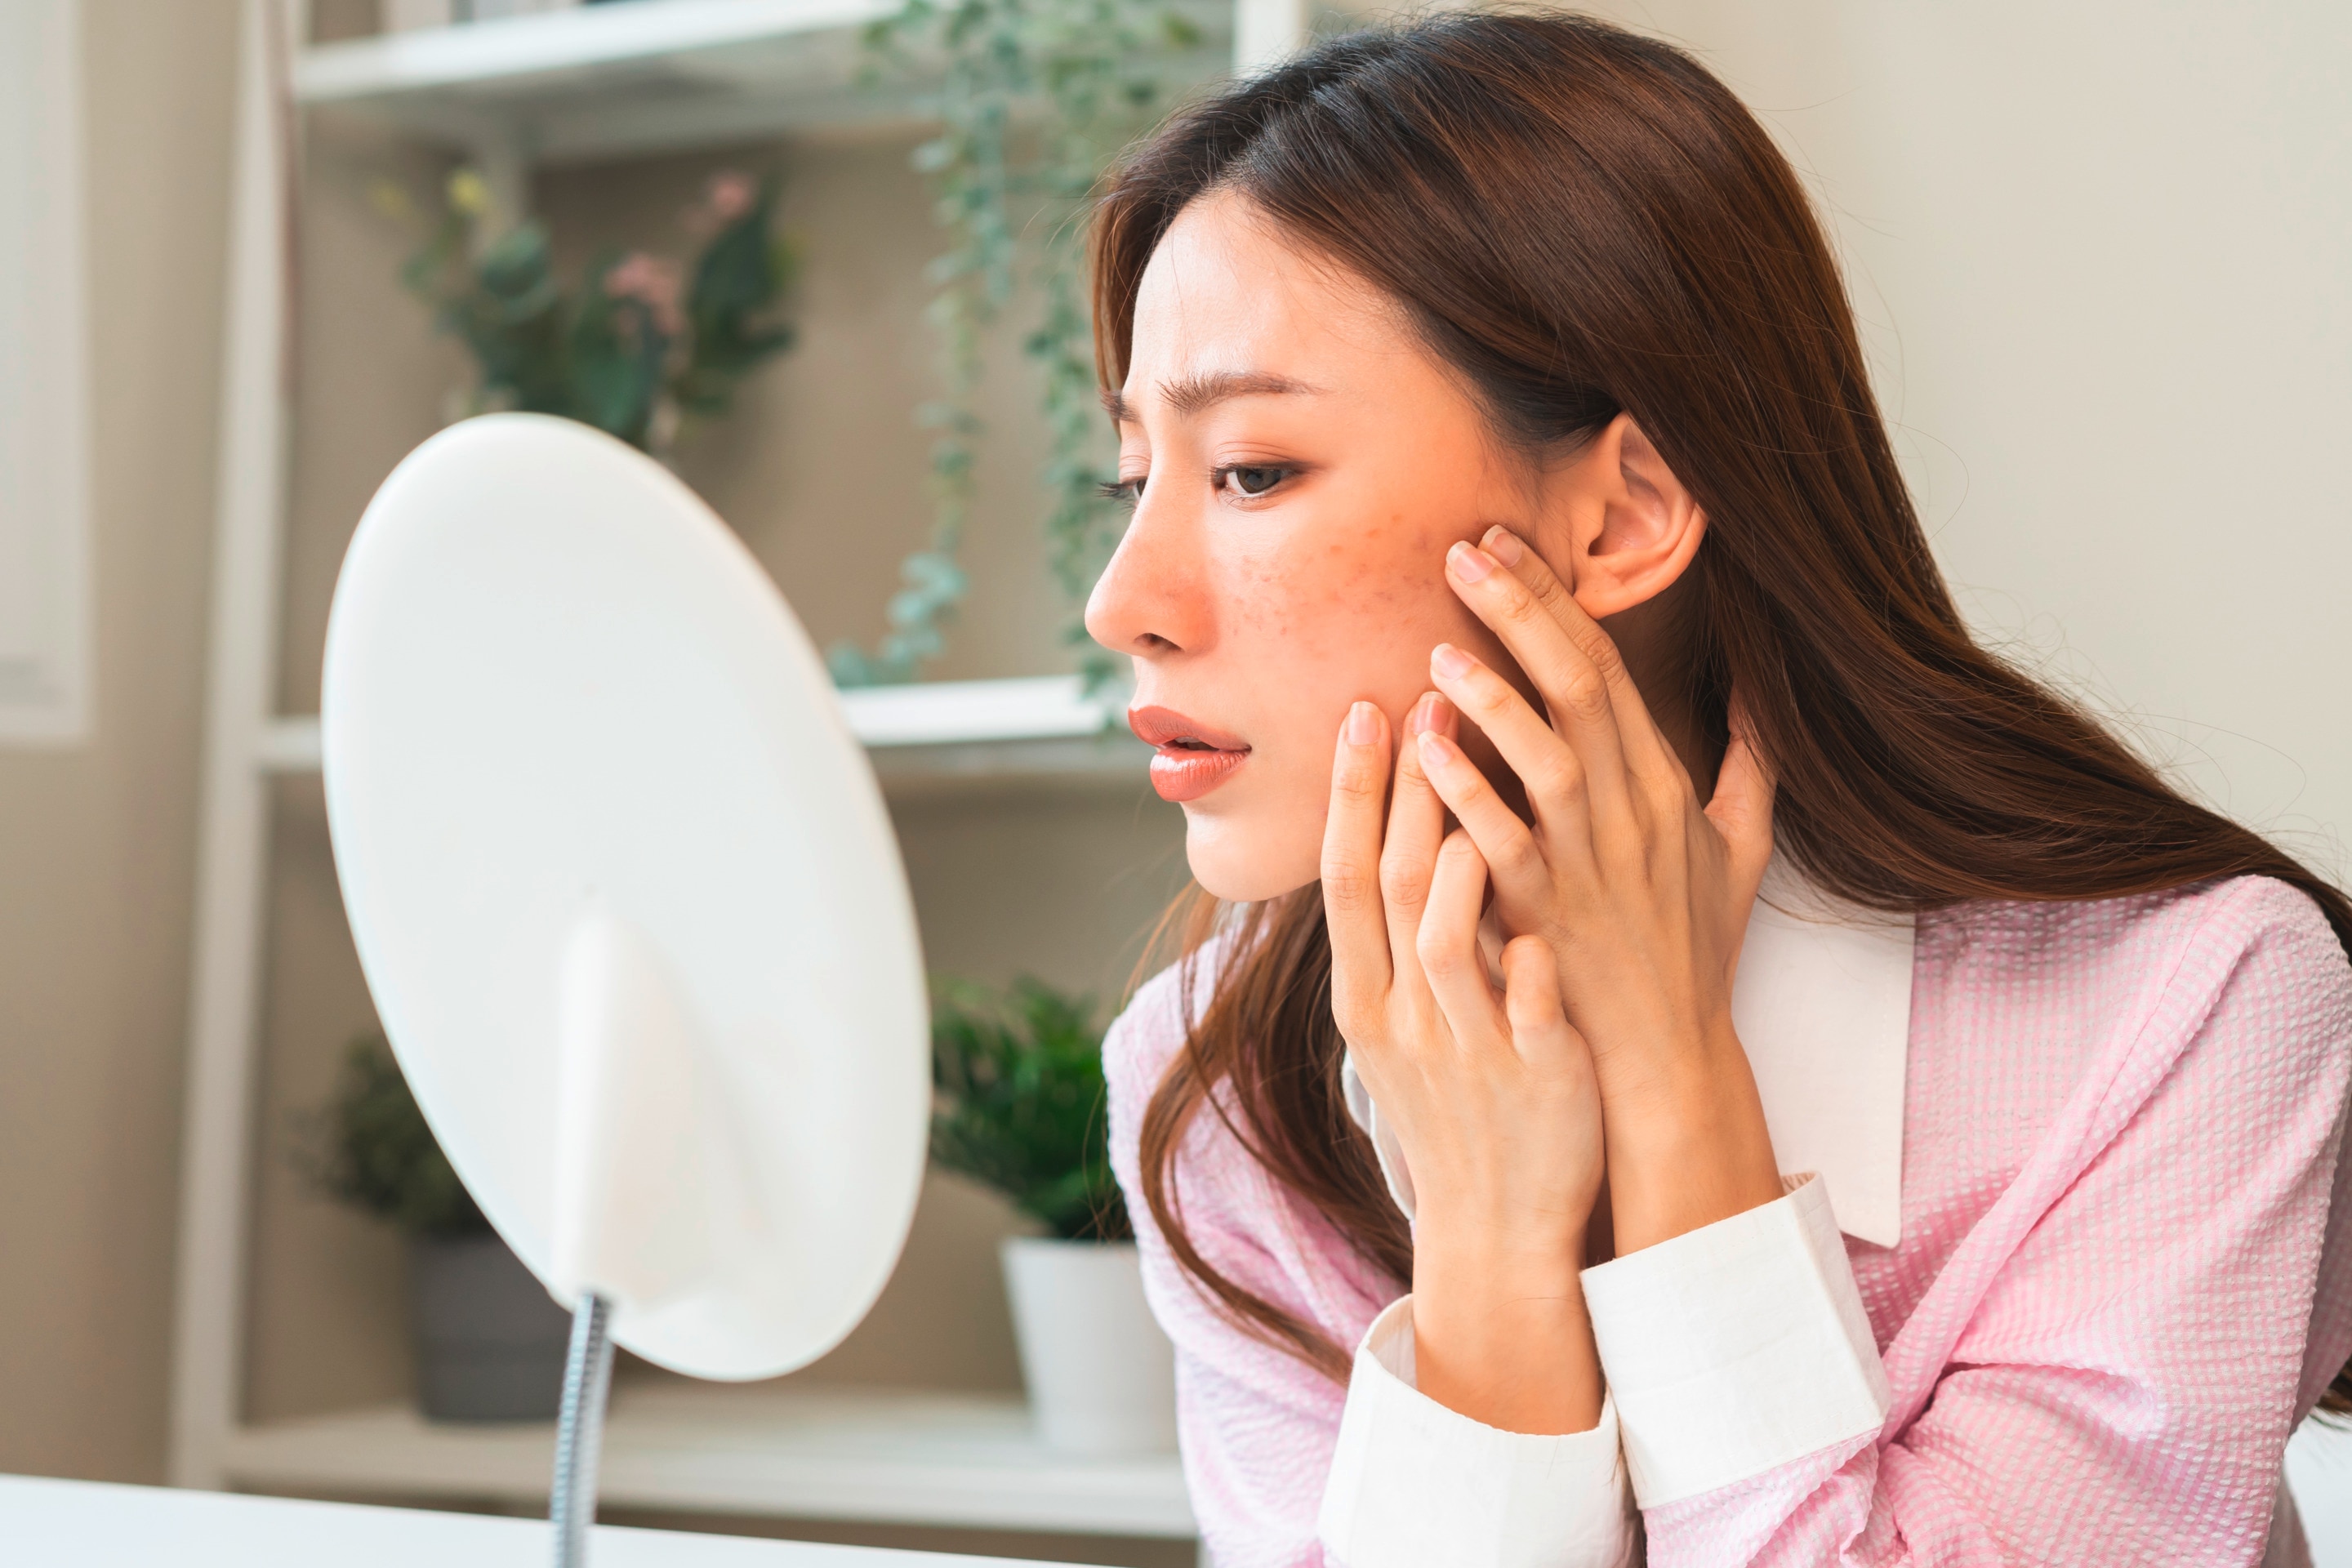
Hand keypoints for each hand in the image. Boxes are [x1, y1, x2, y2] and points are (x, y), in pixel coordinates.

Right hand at [1321, 694, 1605, 1435]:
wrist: (1495, 1226)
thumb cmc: (1458, 1108)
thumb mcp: (1404, 1024)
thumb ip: (1400, 938)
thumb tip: (1402, 838)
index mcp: (1369, 997)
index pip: (1346, 875)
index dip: (1352, 792)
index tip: (1363, 708)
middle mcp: (1404, 1017)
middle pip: (1391, 886)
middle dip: (1405, 791)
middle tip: (1425, 699)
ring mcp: (1466, 1048)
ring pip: (1447, 941)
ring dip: (1457, 856)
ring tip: (1478, 777)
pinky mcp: (1533, 1079)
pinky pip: (1526, 1010)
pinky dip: (1528, 964)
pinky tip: (1541, 915)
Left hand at [1417, 525, 1781, 1253]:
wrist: (1669, 1056)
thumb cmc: (1691, 952)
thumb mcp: (1741, 851)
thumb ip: (1748, 766)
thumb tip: (1761, 694)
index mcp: (1664, 785)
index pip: (1606, 668)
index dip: (1554, 600)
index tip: (1506, 544)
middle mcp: (1632, 812)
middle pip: (1578, 688)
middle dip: (1521, 611)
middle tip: (1463, 550)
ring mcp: (1592, 863)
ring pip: (1546, 757)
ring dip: (1493, 695)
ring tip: (1438, 644)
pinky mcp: (1551, 915)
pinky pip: (1505, 841)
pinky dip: (1467, 791)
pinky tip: (1427, 748)